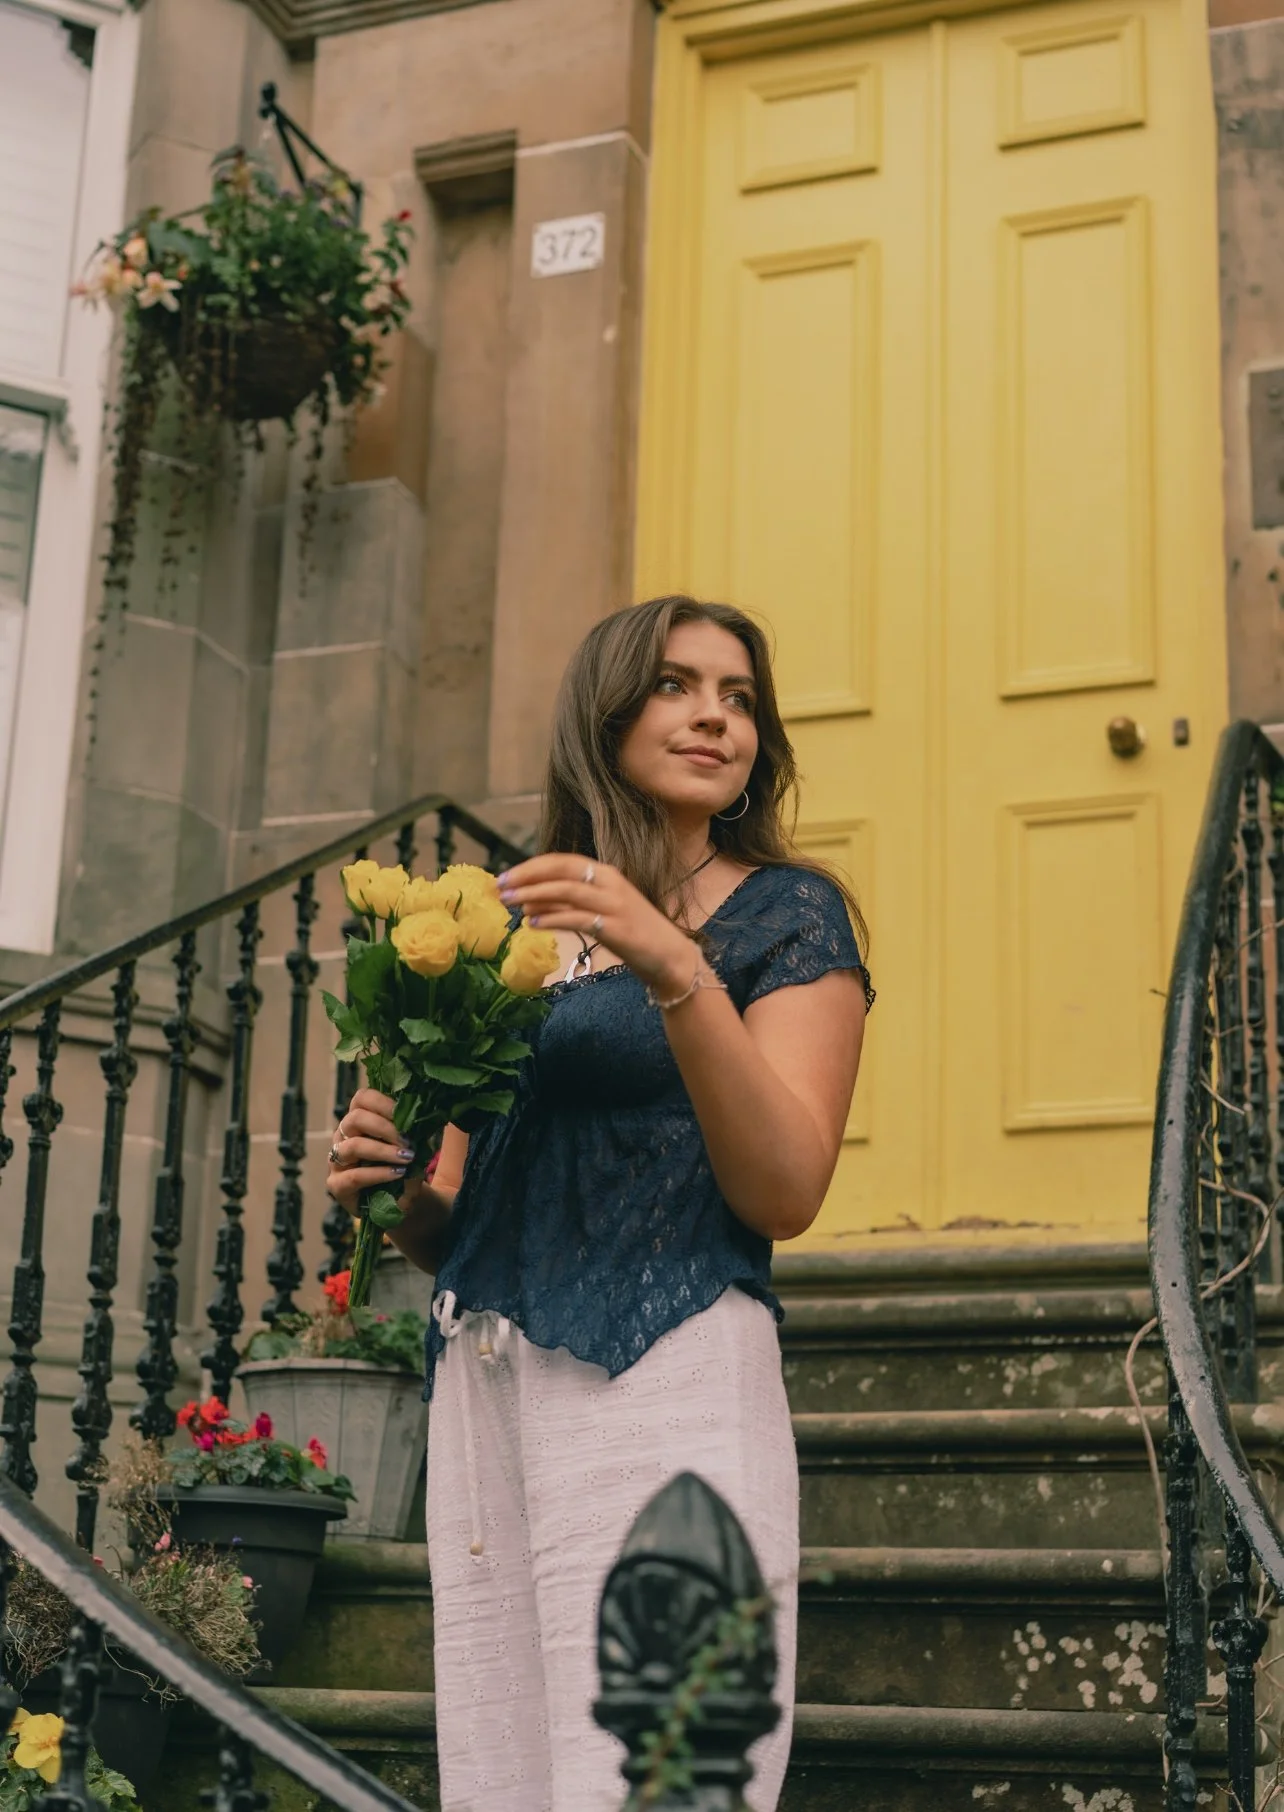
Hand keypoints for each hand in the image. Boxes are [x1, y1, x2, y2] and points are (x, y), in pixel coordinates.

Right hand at [326, 1088, 422, 1217]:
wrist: (402, 1202)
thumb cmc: (405, 1167)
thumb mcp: (412, 1145)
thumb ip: (412, 1129)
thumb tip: (423, 1113)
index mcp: (359, 1121)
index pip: (362, 1099)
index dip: (383, 1103)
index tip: (406, 1116)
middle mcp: (343, 1137)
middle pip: (355, 1118)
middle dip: (385, 1127)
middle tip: (408, 1141)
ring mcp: (337, 1161)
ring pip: (353, 1146)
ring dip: (383, 1150)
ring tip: (406, 1157)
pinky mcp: (337, 1186)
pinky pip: (355, 1176)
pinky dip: (379, 1174)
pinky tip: (398, 1174)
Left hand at [498, 855, 694, 994]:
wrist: (669, 956)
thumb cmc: (633, 932)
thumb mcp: (599, 910)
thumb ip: (569, 902)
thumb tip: (530, 900)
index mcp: (606, 873)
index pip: (562, 861)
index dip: (531, 867)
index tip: (505, 876)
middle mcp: (610, 883)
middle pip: (562, 869)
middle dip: (528, 875)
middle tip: (500, 886)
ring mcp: (615, 904)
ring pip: (568, 891)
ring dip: (535, 895)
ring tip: (511, 903)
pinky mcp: (616, 928)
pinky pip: (578, 918)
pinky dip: (554, 918)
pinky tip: (534, 923)